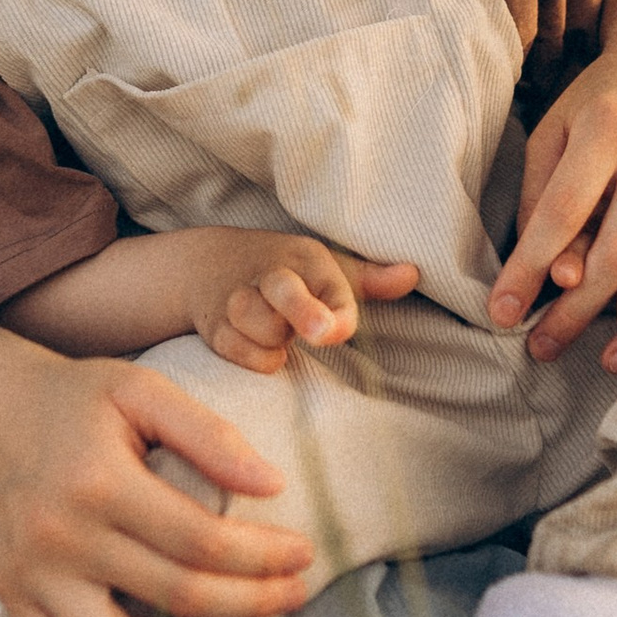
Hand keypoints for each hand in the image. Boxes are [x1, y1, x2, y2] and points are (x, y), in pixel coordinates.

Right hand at [0, 336, 318, 616]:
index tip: (304, 554)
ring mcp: (31, 575)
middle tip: (294, 595)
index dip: (262, 556)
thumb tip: (273, 486)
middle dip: (249, 601)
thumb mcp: (143, 390)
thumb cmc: (80, 399)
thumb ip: (208, 434)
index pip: (199, 540)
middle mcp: (60, 537)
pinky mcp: (13, 598)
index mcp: (98, 481)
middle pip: (172, 592)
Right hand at [191, 232, 420, 373]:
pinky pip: (243, 354)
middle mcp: (272, 274)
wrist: (204, 264)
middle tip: (321, 330)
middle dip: (303, 311)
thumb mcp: (325, 268)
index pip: (328, 284)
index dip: (335, 312)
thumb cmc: (282, 272)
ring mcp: (239, 300)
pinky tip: (255, 342)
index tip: (335, 329)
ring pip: (264, 332)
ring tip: (276, 329)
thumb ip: (370, 279)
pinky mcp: (216, 327)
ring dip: (276, 340)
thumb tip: (413, 274)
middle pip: (285, 292)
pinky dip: (254, 357)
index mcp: (305, 259)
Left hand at [488, 58, 616, 370]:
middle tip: (543, 350)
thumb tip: (544, 275)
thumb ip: (540, 196)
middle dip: (578, 312)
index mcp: (608, 129)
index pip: (563, 213)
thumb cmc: (599, 106)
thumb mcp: (554, 131)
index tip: (501, 315)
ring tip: (613, 360)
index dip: (529, 269)